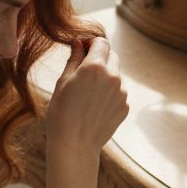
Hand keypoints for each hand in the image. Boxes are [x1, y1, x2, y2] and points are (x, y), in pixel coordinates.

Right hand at [44, 37, 128, 159]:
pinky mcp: (125, 105)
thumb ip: (74, 59)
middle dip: (100, 57)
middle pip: (111, 55)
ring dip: (105, 76)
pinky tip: (94, 105)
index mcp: (94, 67)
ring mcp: (121, 92)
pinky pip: (118, 91)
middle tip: (84, 70)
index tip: (82, 48)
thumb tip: (78, 43)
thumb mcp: (62, 82)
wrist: (75, 145)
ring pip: (116, 74)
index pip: (101, 42)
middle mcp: (112, 76)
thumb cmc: (61, 113)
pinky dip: (109, 92)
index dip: (91, 43)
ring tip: (87, 93)